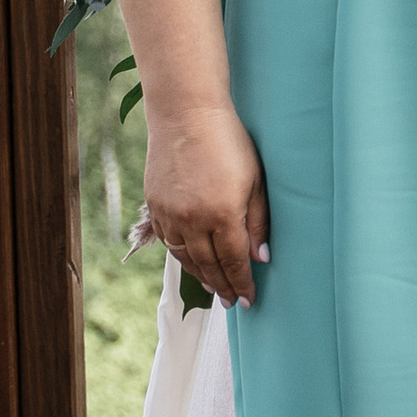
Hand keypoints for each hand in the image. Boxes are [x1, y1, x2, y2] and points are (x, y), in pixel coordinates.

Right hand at [142, 100, 270, 306]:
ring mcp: (170, 214)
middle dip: (223, 286)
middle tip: (232, 302)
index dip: (242, 282)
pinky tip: (192, 262)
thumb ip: (258, 222)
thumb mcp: (255, 180)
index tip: (249, 300)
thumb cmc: (229, 142)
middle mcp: (193, 220)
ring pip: (186, 257)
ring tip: (215, 289)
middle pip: (209, 265)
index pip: (235, 260)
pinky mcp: (155, 205)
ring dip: (201, 276)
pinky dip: (182, 256)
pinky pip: (169, 241)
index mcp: (222, 214)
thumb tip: (261, 257)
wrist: (186, 114)